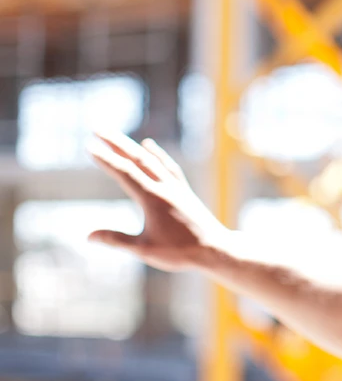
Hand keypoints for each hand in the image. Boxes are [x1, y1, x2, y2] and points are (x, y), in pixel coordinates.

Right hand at [88, 130, 231, 272]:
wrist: (215, 249)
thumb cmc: (180, 252)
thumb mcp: (144, 249)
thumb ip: (116, 240)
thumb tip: (88, 236)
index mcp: (152, 199)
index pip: (125, 173)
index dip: (106, 159)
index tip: (89, 146)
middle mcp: (165, 187)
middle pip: (137, 159)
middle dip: (115, 143)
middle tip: (97, 128)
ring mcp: (176, 187)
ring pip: (151, 160)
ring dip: (132, 146)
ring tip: (116, 136)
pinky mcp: (184, 191)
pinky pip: (168, 166)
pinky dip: (157, 154)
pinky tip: (149, 146)